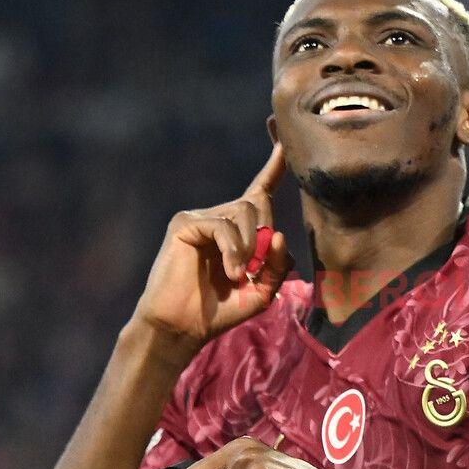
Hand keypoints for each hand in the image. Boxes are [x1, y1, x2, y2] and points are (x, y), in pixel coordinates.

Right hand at [133, 144, 291, 346]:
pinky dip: (233, 249)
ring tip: (240, 274)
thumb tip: (279, 234)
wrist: (183, 327)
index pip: (260, 191)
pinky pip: (222, 225)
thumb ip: (278, 265)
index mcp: (239, 230)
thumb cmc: (219, 310)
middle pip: (259, 203)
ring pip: (244, 213)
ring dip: (250, 247)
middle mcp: (220, 218)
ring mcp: (201, 218)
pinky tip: (231, 271)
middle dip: (266, 235)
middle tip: (255, 268)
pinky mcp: (185, 223)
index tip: (284, 141)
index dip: (274, 167)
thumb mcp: (262, 291)